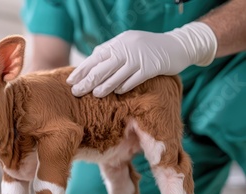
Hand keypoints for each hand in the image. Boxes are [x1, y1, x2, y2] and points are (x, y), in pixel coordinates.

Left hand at [67, 22, 216, 97]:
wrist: (178, 45)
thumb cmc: (148, 48)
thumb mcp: (128, 43)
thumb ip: (111, 51)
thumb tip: (91, 61)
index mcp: (118, 42)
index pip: (95, 58)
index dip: (81, 70)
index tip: (70, 81)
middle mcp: (127, 49)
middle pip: (102, 68)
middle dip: (87, 81)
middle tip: (76, 92)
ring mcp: (139, 58)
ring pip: (116, 76)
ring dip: (104, 87)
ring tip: (94, 95)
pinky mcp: (151, 67)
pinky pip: (133, 80)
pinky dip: (124, 87)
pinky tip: (116, 93)